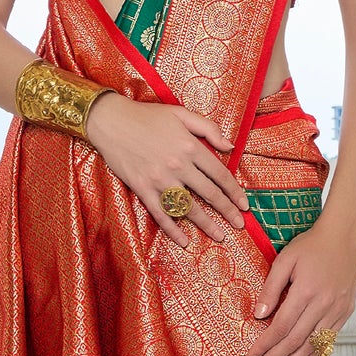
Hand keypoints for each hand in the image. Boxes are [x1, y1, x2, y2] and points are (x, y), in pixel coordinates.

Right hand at [83, 95, 246, 246]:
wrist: (111, 121)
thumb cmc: (147, 116)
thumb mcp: (181, 113)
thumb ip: (208, 128)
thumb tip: (230, 146)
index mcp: (190, 147)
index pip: (220, 173)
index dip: (234, 191)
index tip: (244, 204)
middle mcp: (178, 165)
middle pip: (209, 194)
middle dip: (227, 211)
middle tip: (239, 224)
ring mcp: (160, 179)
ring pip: (189, 208)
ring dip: (206, 224)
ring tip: (220, 236)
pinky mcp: (143, 189)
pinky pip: (161, 214)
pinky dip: (173, 229)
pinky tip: (184, 241)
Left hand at [250, 214, 355, 355]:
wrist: (345, 237)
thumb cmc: (312, 245)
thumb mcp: (285, 259)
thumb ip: (271, 287)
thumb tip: (259, 315)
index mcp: (306, 291)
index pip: (280, 326)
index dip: (265, 345)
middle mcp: (323, 305)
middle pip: (295, 341)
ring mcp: (337, 310)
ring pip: (313, 345)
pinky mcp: (345, 312)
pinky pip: (328, 339)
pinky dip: (313, 354)